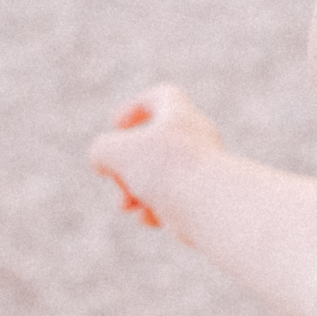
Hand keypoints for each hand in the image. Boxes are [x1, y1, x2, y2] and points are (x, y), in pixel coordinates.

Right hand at [89, 83, 222, 232]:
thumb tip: (105, 164)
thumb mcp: (117, 152)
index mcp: (181, 116)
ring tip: (126, 206)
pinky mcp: (205, 201)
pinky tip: (149, 218)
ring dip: (135, 192)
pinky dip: (155, 210)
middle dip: (127, 165)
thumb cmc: (168, 170)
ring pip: (161, 178)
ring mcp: (202, 172)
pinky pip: (173, 202)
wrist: (213, 206)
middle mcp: (197, 140)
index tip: (118, 127)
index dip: (136, 107)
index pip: (162, 97)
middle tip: (117, 178)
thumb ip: (102, 149)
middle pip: (154, 146)